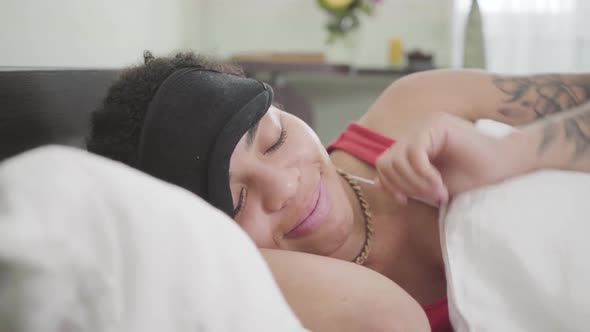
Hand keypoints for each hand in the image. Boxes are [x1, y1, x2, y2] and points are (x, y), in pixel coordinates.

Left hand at [375, 113, 525, 205]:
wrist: (504, 168)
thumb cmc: (471, 179)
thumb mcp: (428, 186)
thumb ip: (405, 182)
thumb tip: (376, 182)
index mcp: (412, 143)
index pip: (383, 164)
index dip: (389, 185)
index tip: (406, 201)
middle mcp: (415, 131)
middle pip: (385, 162)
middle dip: (404, 187)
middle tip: (429, 198)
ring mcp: (425, 124)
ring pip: (397, 159)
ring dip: (415, 184)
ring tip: (438, 193)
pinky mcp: (435, 124)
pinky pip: (414, 154)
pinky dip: (424, 175)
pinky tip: (440, 186)